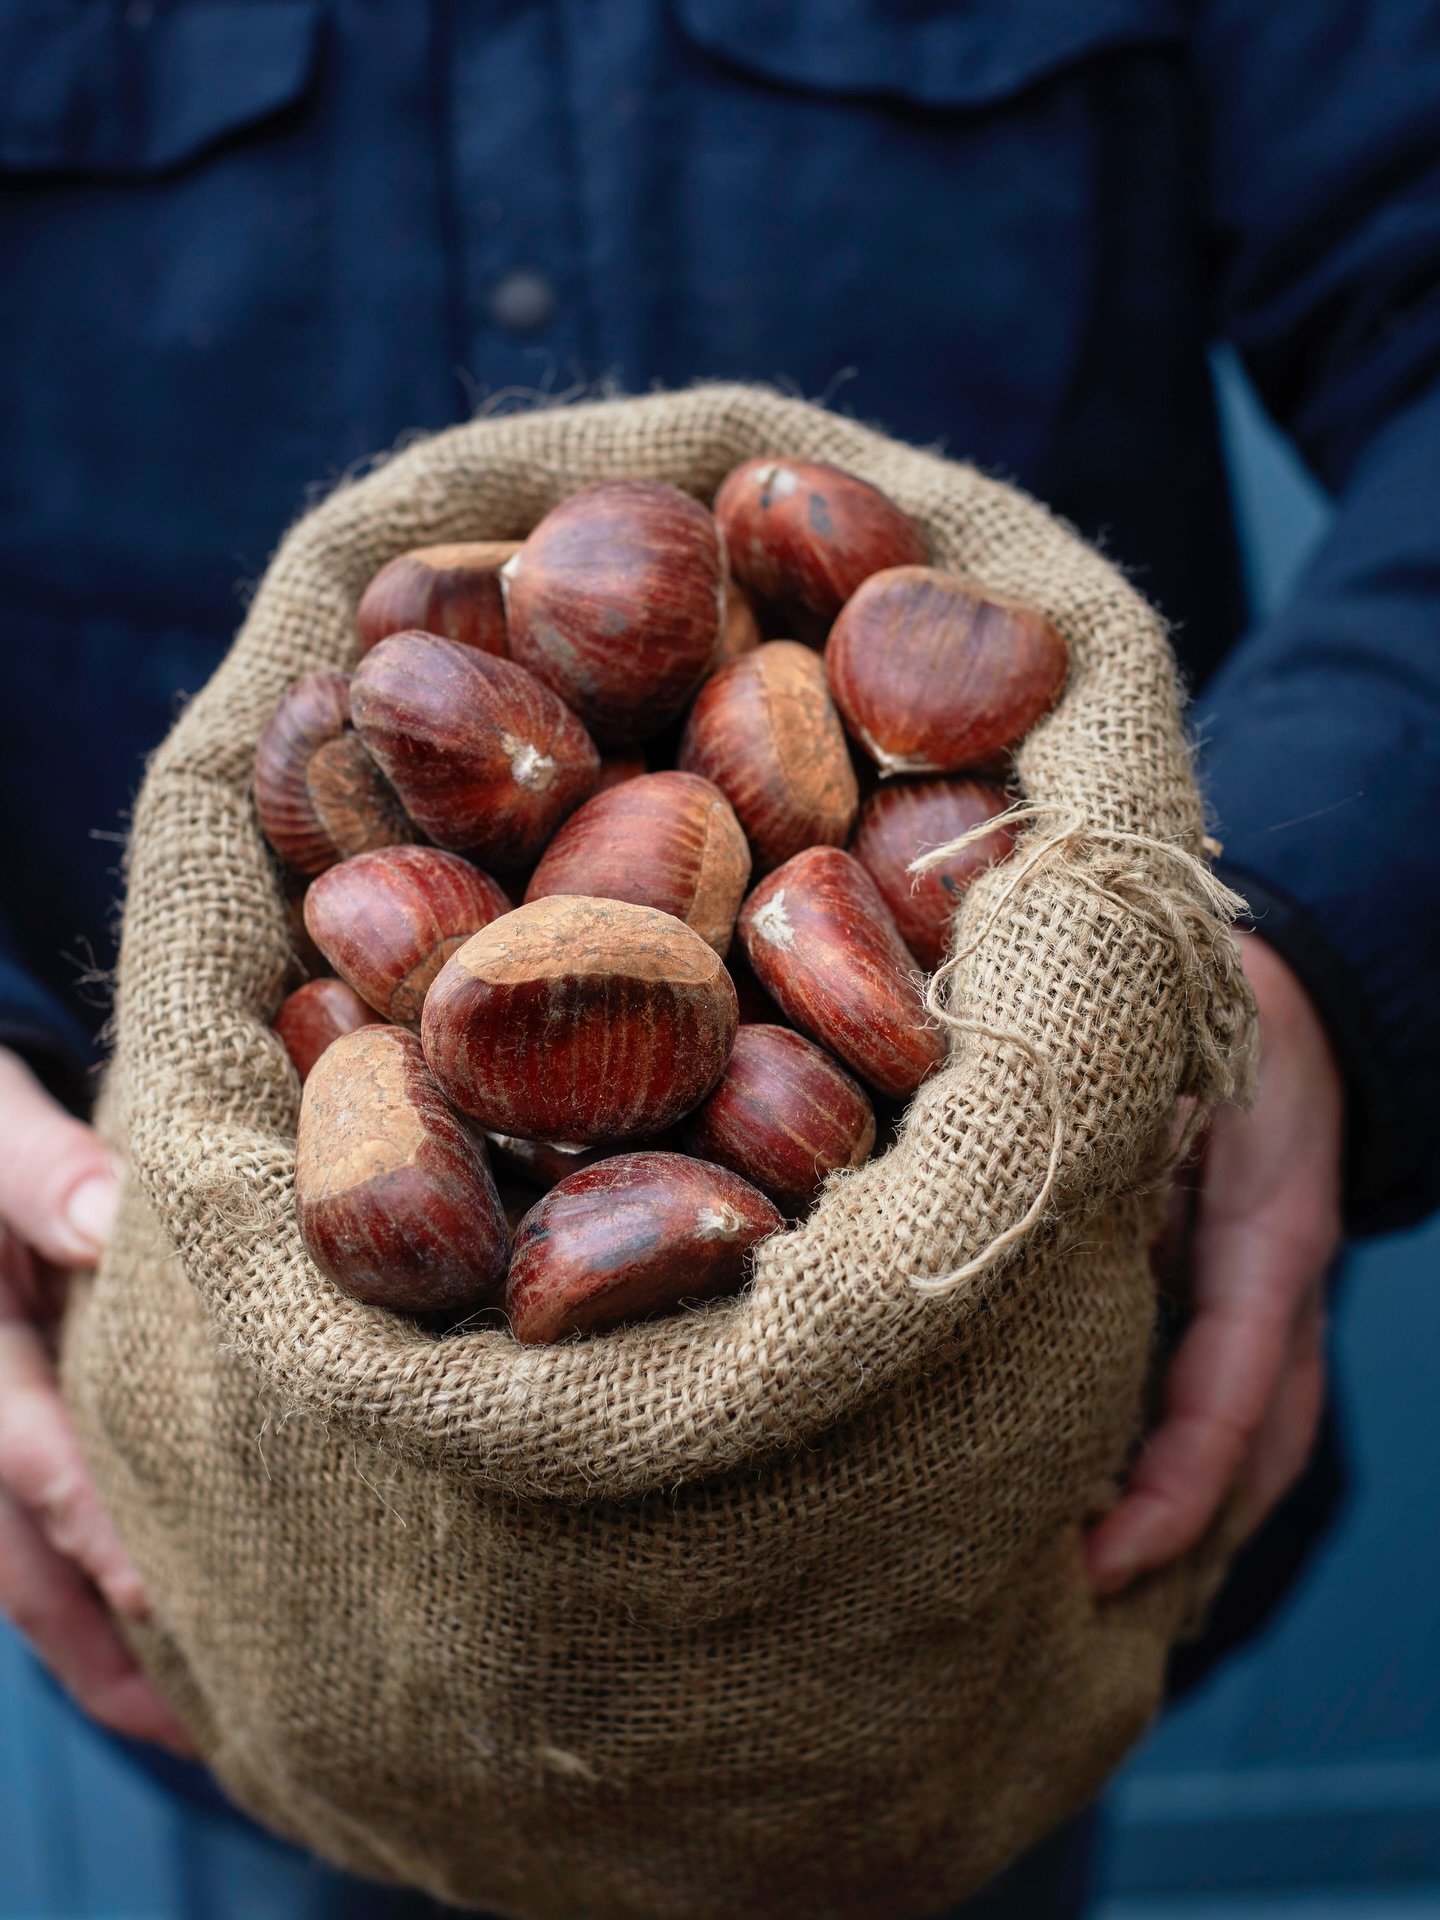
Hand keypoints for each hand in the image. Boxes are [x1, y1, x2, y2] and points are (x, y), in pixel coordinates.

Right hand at [0, 1047, 194, 1752]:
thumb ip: (42, 1174)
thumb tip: (111, 1223)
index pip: (32, 1457)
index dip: (96, 1527)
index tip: (163, 1594)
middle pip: (22, 1562)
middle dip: (107, 1645)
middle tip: (214, 1722)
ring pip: (28, 1579)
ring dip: (105, 1653)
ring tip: (209, 1726)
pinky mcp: (13, 1452)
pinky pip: (39, 1553)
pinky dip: (96, 1611)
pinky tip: (176, 1655)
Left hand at [1086, 930, 1343, 1593]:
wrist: (1294, 995)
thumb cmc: (1210, 1018)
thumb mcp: (1160, 1066)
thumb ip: (1095, 1136)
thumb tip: (987, 1198)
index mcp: (1268, 1239)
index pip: (1231, 1394)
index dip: (1172, 1487)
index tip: (1101, 1558)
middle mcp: (1282, 1290)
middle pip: (1256, 1449)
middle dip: (1181, 1534)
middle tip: (1078, 1605)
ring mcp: (1277, 1300)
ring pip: (1259, 1442)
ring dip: (1193, 1518)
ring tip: (1103, 1590)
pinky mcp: (1251, 1297)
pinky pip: (1239, 1403)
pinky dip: (1196, 1467)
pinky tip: (1129, 1507)